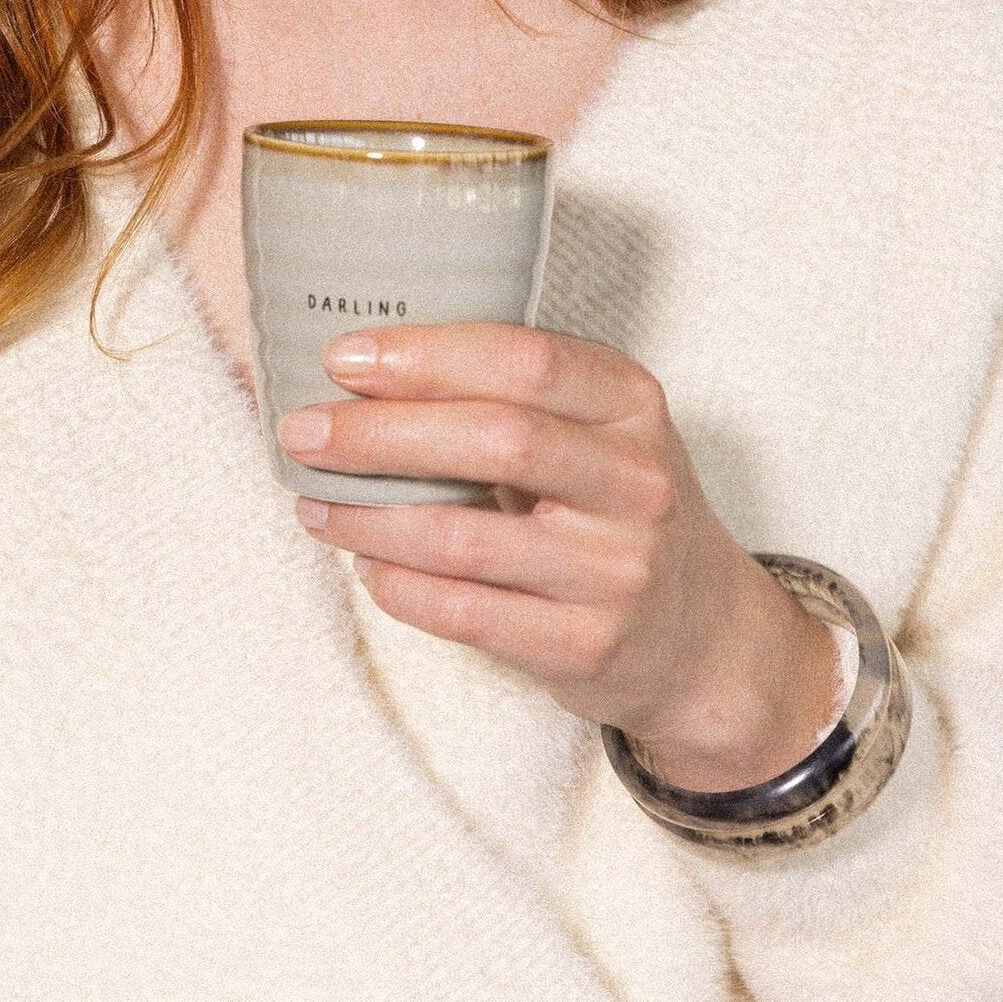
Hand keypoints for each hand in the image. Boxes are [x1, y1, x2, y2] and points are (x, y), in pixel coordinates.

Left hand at [278, 322, 843, 792]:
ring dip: (367, 516)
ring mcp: (617, 570)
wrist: (699, 634)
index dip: (425, 354)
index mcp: (631, 404)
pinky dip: (396, 584)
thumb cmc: (614, 507)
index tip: (343, 357)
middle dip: (379, 433)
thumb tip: (364, 369)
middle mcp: (636, 482)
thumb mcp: (597, 429)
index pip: (524, 360)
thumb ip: (511, 394)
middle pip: (493, 439)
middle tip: (303, 430)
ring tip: (311, 500)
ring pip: (463, 537)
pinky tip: (365, 561)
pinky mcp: (587, 647)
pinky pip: (464, 614)